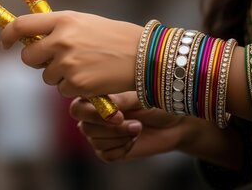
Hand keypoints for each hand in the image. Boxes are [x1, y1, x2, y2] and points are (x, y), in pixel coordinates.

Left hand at [1, 11, 143, 96]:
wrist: (143, 56)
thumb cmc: (113, 37)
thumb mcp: (84, 22)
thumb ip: (57, 29)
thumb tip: (33, 40)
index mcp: (63, 20)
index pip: (22, 25)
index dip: (7, 35)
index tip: (5, 43)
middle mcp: (61, 40)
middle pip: (28, 57)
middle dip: (37, 61)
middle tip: (56, 60)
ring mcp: (67, 64)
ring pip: (46, 76)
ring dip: (60, 76)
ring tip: (85, 66)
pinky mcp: (76, 84)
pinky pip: (62, 90)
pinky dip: (74, 88)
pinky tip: (91, 78)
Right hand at [70, 92, 190, 161]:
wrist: (173, 122)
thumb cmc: (155, 101)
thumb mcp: (140, 96)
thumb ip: (122, 100)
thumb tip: (107, 107)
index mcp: (96, 96)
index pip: (78, 107)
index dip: (95, 114)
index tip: (120, 115)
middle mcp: (93, 114)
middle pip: (84, 126)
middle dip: (109, 128)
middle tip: (133, 124)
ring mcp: (99, 133)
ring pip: (96, 141)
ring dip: (121, 137)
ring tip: (138, 128)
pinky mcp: (107, 149)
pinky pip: (105, 155)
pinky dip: (122, 149)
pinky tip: (134, 139)